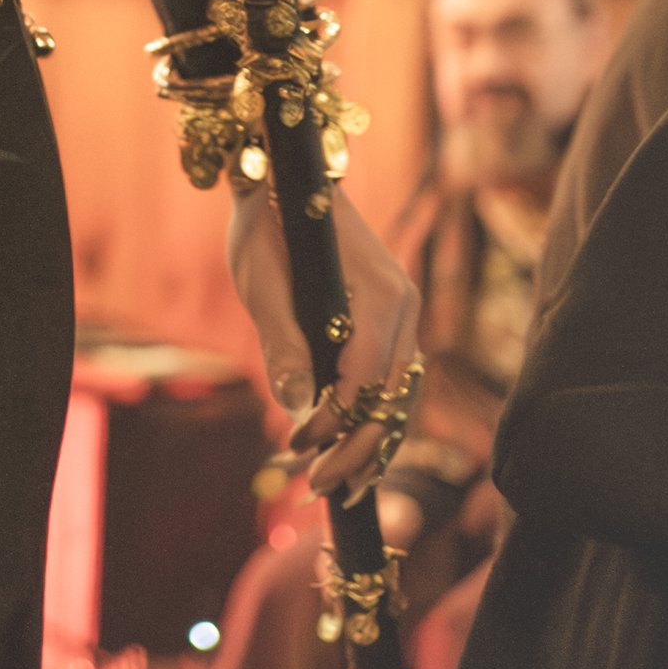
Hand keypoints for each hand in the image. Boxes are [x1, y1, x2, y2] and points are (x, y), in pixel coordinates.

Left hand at [227, 175, 420, 503]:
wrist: (283, 181)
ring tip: (339, 488)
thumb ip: (282, 341)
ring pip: (400, 398)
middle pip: (393, 397)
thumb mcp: (262, 279)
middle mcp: (405, 306)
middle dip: (357, 448)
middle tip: (318, 488)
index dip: (336, 420)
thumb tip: (296, 405)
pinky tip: (354, 455)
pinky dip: (375, 421)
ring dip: (370, 444)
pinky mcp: (393, 323)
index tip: (299, 447)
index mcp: (381, 293)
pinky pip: (393, 384)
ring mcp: (405, 315)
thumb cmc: (267, 224)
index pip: (367, 377)